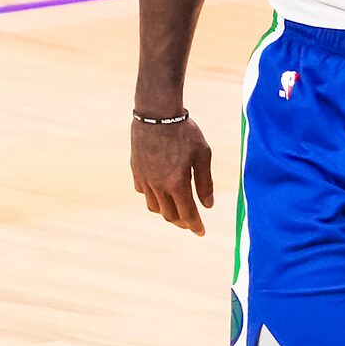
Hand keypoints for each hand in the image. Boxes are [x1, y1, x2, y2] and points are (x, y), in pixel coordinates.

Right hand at [130, 116, 215, 235]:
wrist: (156, 113)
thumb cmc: (184, 131)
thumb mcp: (203, 154)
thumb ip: (205, 182)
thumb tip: (208, 205)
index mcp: (177, 183)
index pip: (187, 214)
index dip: (195, 226)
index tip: (201, 232)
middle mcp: (158, 186)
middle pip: (169, 215)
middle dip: (181, 222)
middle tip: (190, 223)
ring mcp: (145, 179)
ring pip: (154, 207)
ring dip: (166, 212)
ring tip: (175, 210)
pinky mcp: (136, 170)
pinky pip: (143, 192)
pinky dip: (153, 197)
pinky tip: (159, 192)